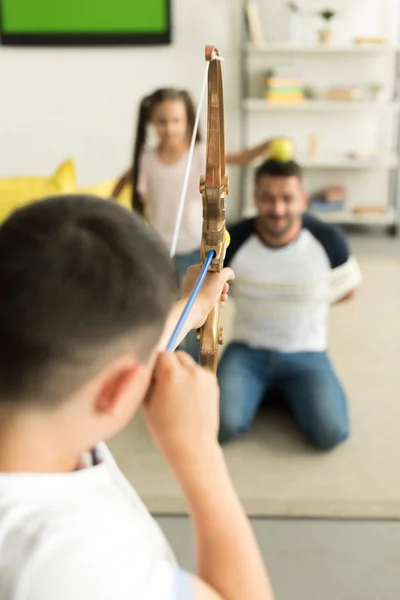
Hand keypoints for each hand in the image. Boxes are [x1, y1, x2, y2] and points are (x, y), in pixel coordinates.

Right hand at [143, 351, 219, 468]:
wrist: (193, 449)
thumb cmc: (166, 431)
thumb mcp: (148, 404)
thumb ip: (148, 381)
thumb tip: (147, 368)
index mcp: (171, 374)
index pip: (161, 354)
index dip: (154, 363)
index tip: (151, 373)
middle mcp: (191, 371)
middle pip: (176, 355)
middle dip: (168, 365)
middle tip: (162, 383)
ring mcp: (205, 377)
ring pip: (188, 364)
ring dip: (181, 371)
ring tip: (176, 394)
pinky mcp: (214, 384)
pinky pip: (198, 373)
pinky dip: (192, 379)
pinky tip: (187, 398)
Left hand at [182, 265, 234, 328]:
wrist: (194, 311)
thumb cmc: (205, 292)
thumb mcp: (219, 277)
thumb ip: (227, 272)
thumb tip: (231, 274)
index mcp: (195, 270)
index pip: (211, 266)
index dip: (221, 272)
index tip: (226, 278)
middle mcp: (193, 279)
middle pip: (214, 278)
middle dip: (223, 285)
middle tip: (225, 289)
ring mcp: (195, 290)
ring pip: (213, 289)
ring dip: (221, 294)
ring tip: (223, 298)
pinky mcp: (197, 300)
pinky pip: (209, 297)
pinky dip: (216, 300)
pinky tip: (220, 304)